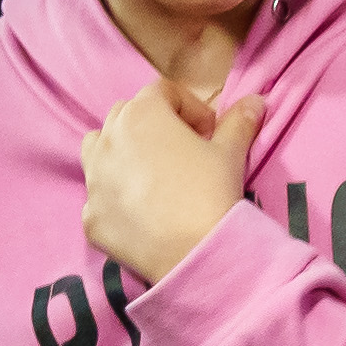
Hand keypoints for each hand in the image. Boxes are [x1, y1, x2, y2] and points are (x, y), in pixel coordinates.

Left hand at [83, 79, 259, 285]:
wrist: (194, 254)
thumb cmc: (211, 192)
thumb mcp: (231, 152)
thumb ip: (239, 121)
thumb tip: (255, 101)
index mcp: (141, 114)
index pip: (163, 92)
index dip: (190, 108)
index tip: (209, 133)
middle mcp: (108, 139)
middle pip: (126, 115)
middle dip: (153, 126)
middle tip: (182, 153)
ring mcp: (93, 179)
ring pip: (99, 149)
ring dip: (121, 152)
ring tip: (151, 177)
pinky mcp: (90, 217)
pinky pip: (100, 197)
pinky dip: (116, 199)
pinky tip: (143, 215)